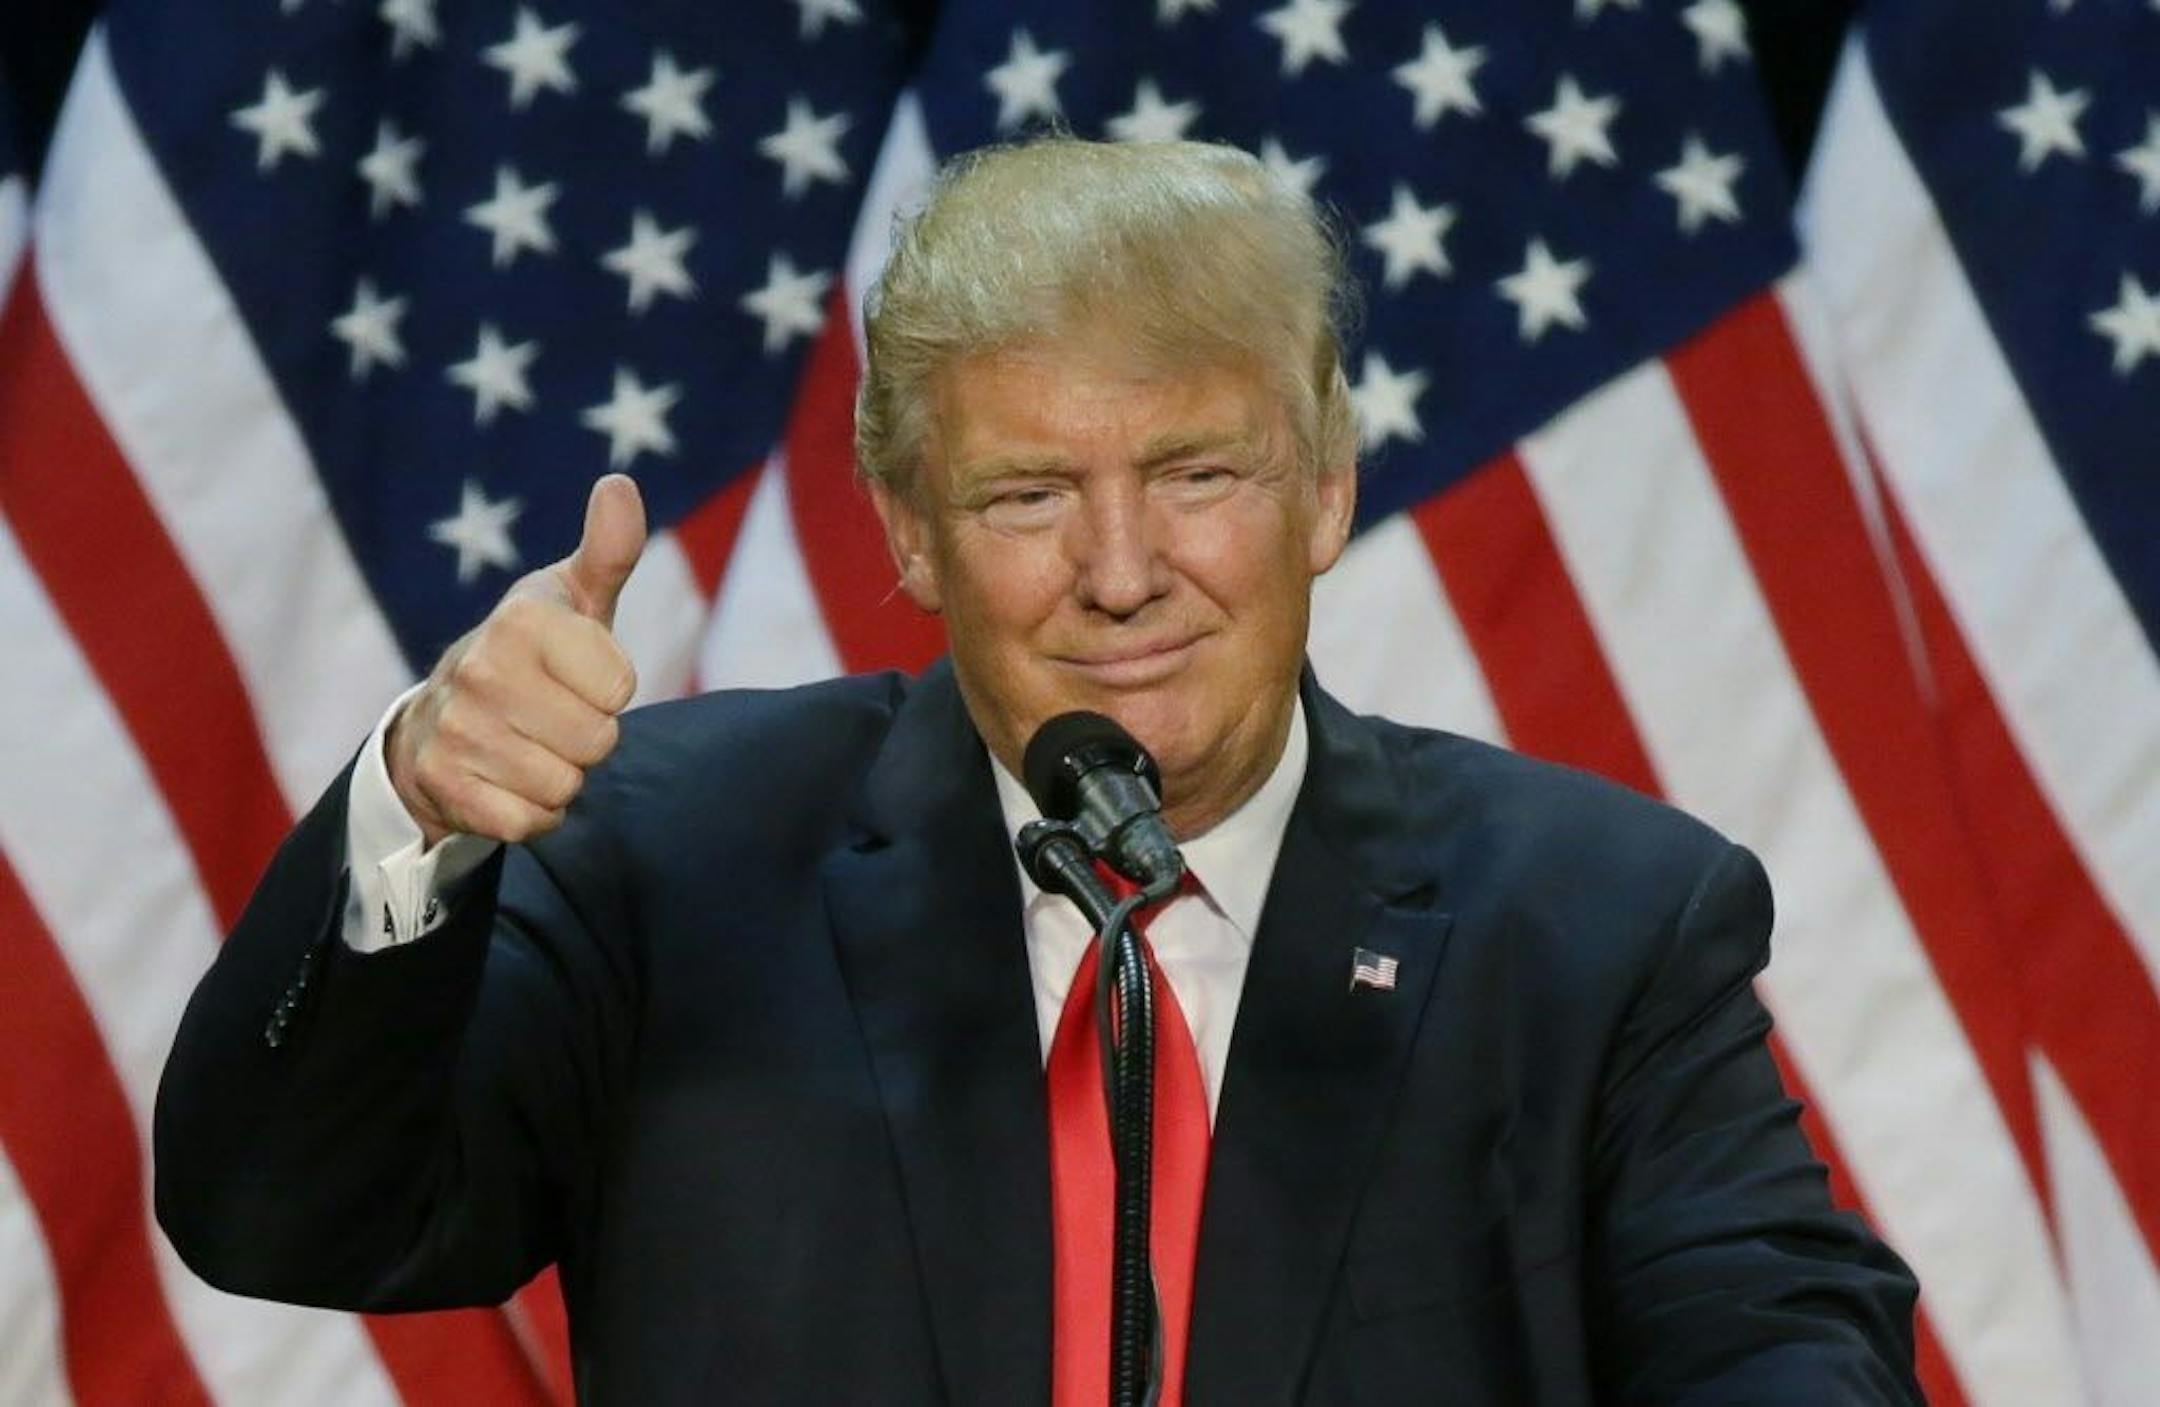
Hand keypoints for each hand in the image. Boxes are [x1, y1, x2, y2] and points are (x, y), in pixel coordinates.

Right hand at [387, 475, 647, 847]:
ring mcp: (457, 730)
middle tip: (552, 716)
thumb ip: (609, 550)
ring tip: (527, 744)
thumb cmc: (530, 654)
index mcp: (521, 620)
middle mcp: (482, 669)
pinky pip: (529, 823)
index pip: (620, 688)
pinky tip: (507, 780)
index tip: (577, 674)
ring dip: (560, 776)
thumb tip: (619, 483)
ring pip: (565, 786)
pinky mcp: (443, 786)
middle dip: (587, 738)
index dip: (610, 689)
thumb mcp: (571, 599)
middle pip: (598, 742)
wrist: (438, 720)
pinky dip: (531, 814)